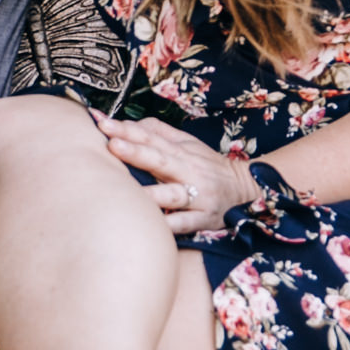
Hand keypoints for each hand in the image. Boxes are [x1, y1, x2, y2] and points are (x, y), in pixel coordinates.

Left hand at [92, 111, 255, 236]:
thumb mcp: (188, 145)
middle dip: (136, 153)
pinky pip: (186, 223)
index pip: (151, 138)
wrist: (246, 189)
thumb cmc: (207, 167)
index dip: (128, 130)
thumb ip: (159, 133)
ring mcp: (197, 196)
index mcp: (181, 151)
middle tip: (112, 145)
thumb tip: (128, 122)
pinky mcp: (204, 218)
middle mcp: (188, 171)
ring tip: (128, 190)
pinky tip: (156, 226)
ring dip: (152, 192)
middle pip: (160, 160)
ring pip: (172, 194)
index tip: (103, 124)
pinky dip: (172, 224)